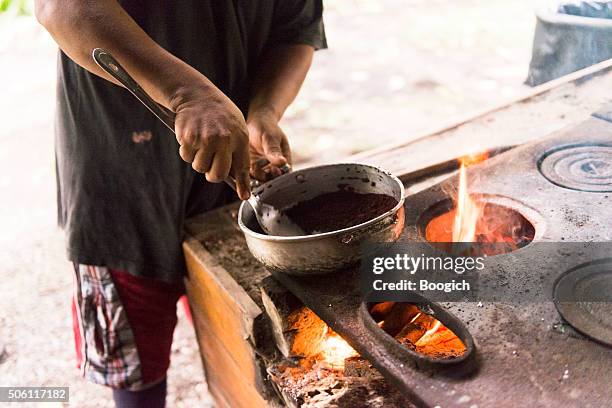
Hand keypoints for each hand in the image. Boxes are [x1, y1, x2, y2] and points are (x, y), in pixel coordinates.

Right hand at [171, 83, 250, 199]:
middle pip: (216, 175)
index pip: (242, 168)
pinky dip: (188, 151)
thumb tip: (239, 180)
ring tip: (202, 145)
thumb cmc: (220, 114)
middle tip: (211, 164)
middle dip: (213, 174)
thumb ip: (237, 152)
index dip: (243, 185)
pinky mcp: (188, 138)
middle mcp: (223, 140)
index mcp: (239, 138)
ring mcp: (204, 139)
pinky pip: (186, 157)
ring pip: (199, 168)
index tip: (244, 196)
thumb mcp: (237, 128)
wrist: (197, 94)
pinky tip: (193, 138)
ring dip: (199, 161)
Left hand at [246, 108, 291, 180]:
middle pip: (271, 180)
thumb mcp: (271, 137)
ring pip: (258, 180)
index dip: (279, 176)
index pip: (284, 175)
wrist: (254, 122)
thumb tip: (283, 162)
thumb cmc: (266, 127)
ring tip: (251, 163)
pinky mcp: (249, 168)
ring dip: (254, 176)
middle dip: (265, 177)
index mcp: (284, 161)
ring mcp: (261, 169)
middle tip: (258, 166)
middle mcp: (273, 167)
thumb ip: (274, 151)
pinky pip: (247, 176)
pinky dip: (244, 174)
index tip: (273, 170)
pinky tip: (241, 166)